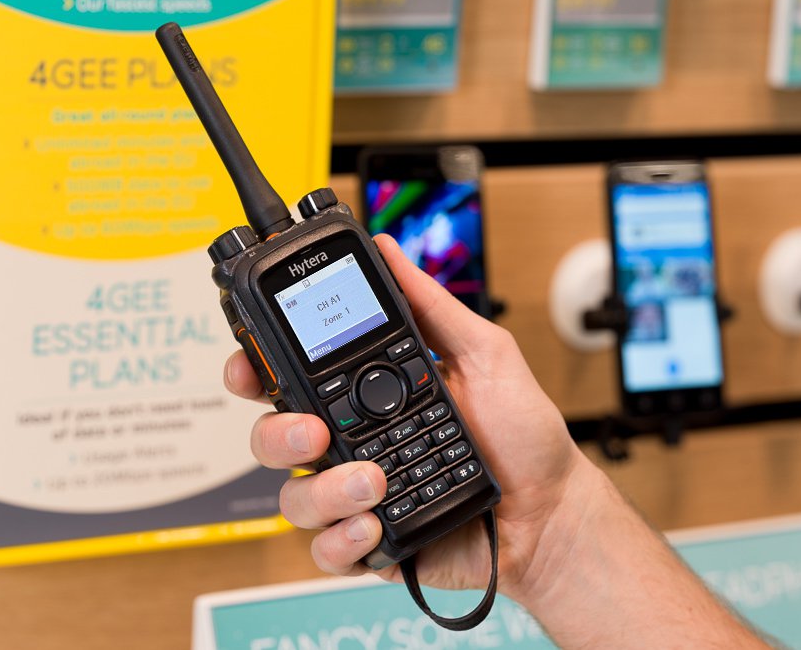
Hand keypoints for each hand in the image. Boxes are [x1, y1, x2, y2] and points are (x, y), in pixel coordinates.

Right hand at [224, 234, 583, 595]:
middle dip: (278, 433)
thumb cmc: (521, 435)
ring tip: (376, 482)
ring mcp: (357, 495)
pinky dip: (342, 540)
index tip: (249, 365)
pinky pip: (326, 549)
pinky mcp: (370, 543)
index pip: (291, 378)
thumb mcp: (484, 355)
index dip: (255, 370)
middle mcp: (352, 444)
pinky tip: (374, 523)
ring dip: (325, 490)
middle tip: (318, 433)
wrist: (551, 511)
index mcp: (366, 396)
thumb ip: (432, 306)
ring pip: (294, 497)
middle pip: (273, 436)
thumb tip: (390, 252)